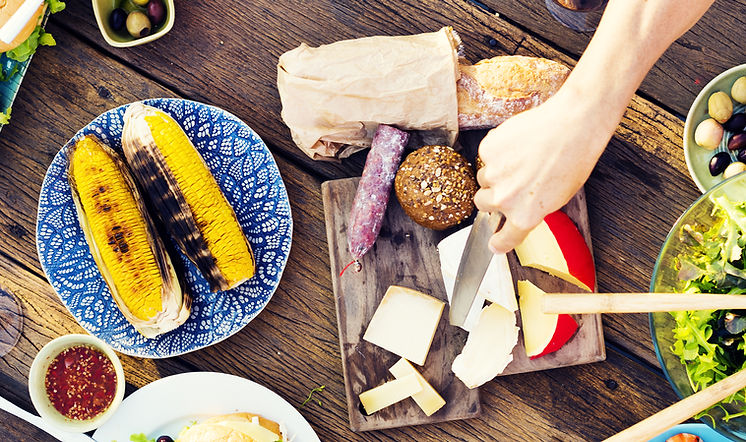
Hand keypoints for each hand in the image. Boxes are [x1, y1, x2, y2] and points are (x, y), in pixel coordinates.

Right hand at [474, 89, 610, 252]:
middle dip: (492, 195)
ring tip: (519, 159)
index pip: (503, 240)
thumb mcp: (558, 197)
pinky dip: (497, 151)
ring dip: (495, 172)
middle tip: (510, 182)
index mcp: (524, 215)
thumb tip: (520, 210)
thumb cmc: (573, 160)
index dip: (498, 242)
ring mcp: (493, 174)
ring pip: (483, 178)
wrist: (572, 126)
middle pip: (482, 204)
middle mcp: (505, 199)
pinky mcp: (488, 150)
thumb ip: (532, 209)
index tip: (494, 243)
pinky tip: (517, 144)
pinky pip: (486, 155)